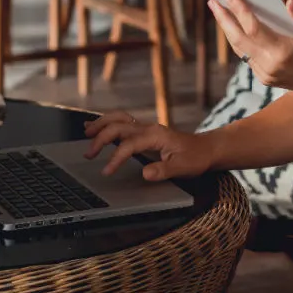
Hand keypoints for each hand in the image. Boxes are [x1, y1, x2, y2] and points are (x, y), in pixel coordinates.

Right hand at [83, 111, 215, 179]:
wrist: (206, 149)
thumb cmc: (195, 158)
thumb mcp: (183, 167)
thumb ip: (163, 170)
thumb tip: (145, 173)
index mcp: (155, 135)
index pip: (129, 144)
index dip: (116, 157)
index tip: (106, 171)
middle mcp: (148, 128)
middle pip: (119, 126)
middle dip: (101, 138)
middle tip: (88, 154)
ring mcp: (146, 128)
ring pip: (119, 119)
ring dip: (101, 124)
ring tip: (86, 132)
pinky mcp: (144, 132)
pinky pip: (122, 122)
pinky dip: (107, 122)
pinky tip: (96, 125)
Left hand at [208, 0, 292, 96]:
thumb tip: (289, 0)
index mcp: (283, 53)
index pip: (255, 29)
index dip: (241, 11)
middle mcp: (269, 66)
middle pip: (239, 39)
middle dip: (224, 19)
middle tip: (213, 1)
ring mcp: (264, 73)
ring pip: (239, 48)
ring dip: (228, 28)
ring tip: (219, 9)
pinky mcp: (264, 76)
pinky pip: (246, 55)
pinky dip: (239, 39)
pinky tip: (235, 25)